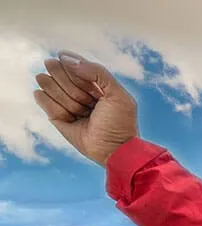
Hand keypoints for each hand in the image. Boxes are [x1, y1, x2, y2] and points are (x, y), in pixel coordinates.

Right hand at [33, 50, 137, 166]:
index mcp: (97, 87)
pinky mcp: (60, 119)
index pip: (78, 68)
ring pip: (54, 89)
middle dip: (66, 79)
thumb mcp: (117, 93)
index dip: (71, 65)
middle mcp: (83, 95)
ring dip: (62, 95)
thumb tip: (67, 58)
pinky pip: (46, 104)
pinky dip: (45, 99)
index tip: (63, 58)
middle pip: (63, 76)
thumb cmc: (120, 122)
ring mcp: (70, 107)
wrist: (114, 149)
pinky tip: (40, 92)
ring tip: (80, 109)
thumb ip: (98, 72)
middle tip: (82, 97)